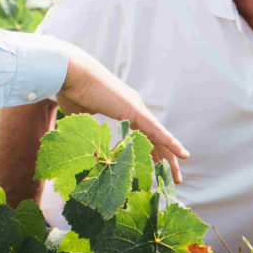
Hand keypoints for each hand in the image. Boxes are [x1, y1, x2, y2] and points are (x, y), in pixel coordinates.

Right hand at [55, 43, 189, 181]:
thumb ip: (90, 131)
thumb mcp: (82, 118)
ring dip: (170, 158)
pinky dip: (170, 143)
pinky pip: (157, 131)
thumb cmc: (72, 91)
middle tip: (173, 178)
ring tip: (177, 177)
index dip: (151, 152)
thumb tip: (88, 149)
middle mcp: (134, 108)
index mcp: (123, 109)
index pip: (143, 135)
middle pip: (155, 138)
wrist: (70, 73)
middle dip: (164, 160)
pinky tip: (182, 155)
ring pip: (159, 138)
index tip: (156, 168)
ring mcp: (136, 108)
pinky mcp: (135, 110)